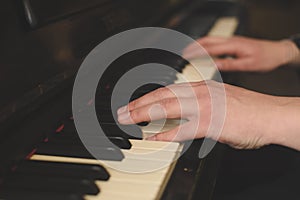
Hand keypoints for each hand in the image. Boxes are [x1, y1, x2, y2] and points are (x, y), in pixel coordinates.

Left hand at [117, 81, 285, 148]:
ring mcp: (204, 107)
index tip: (134, 102)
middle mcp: (199, 93)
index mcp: (201, 87)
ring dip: (143, 113)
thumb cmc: (248, 110)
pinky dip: (165, 133)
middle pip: (161, 95)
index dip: (147, 96)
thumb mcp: (219, 101)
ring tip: (127, 119)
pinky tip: (153, 137)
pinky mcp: (210, 123)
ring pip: (166, 107)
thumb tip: (182, 119)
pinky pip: (181, 129)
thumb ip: (198, 108)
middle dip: (138, 103)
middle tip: (122, 111)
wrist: (270, 115)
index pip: (167, 89)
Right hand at [183, 36, 298, 71]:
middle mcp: (231, 40)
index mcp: (233, 46)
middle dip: (193, 46)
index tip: (185, 58)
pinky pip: (215, 42)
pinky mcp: (233, 43)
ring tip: (188, 52)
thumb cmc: (265, 59)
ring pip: (210, 39)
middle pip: (207, 40)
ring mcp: (232, 40)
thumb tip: (213, 65)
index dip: (196, 53)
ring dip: (198, 44)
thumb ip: (229, 64)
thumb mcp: (247, 65)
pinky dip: (205, 45)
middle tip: (182, 54)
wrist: (277, 52)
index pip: (209, 49)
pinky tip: (203, 51)